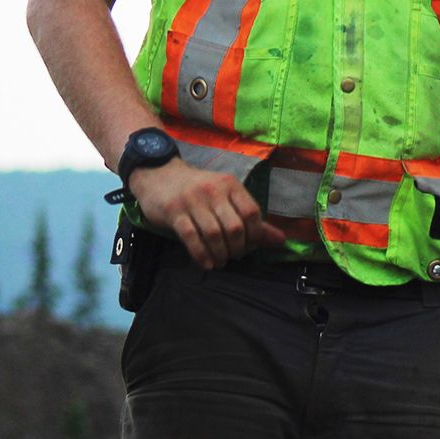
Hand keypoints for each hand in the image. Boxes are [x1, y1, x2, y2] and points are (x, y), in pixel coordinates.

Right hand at [130, 159, 284, 267]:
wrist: (158, 175)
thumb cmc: (198, 189)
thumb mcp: (226, 196)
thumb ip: (251, 219)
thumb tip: (281, 240)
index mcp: (230, 185)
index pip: (252, 213)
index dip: (255, 235)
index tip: (250, 246)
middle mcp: (213, 191)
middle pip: (234, 227)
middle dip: (238, 248)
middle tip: (234, 256)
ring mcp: (192, 201)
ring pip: (213, 234)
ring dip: (220, 254)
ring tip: (221, 261)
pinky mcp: (173, 212)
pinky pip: (191, 238)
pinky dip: (202, 255)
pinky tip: (207, 264)